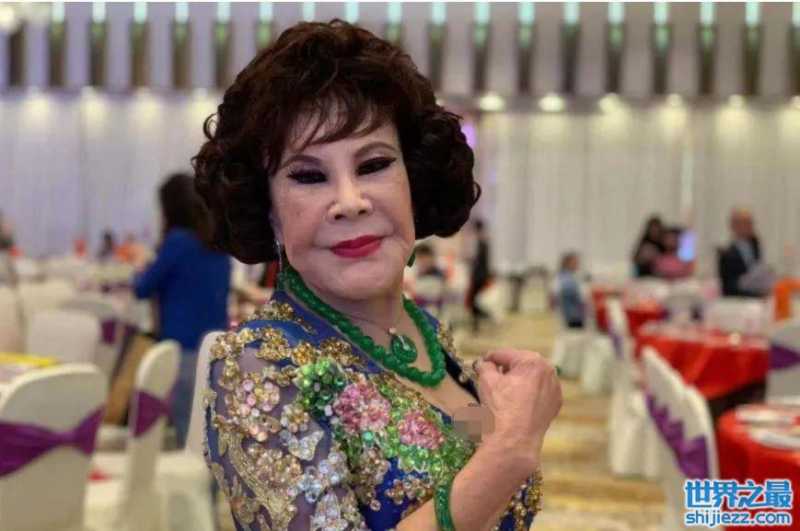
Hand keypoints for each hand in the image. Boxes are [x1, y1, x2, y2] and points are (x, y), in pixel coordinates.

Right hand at [474, 349, 561, 469]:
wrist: (514, 440)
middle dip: (506, 369)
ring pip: (531, 378)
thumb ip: (484, 366)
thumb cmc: (501, 409)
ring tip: (502, 391)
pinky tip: (515, 402)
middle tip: (491, 376)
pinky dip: (528, 394)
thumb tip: (483, 364)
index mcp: (533, 362)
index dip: (490, 358)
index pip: (506, 354)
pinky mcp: (555, 404)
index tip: (482, 362)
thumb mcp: (486, 381)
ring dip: (518, 381)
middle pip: (521, 364)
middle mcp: (549, 372)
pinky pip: (539, 392)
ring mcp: (554, 388)